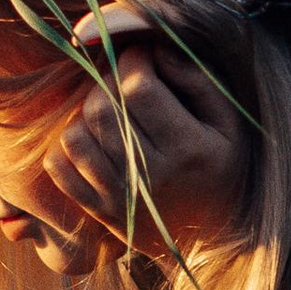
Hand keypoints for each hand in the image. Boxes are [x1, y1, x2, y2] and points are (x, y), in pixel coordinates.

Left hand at [54, 8, 248, 252]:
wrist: (219, 241)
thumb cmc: (225, 169)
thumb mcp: (229, 124)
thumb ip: (199, 81)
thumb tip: (157, 48)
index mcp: (188, 149)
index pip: (138, 89)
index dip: (133, 61)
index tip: (142, 57)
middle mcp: (151, 176)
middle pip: (102, 109)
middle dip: (107, 82)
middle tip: (123, 81)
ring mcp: (121, 199)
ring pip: (76, 136)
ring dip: (86, 113)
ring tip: (110, 111)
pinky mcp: (101, 213)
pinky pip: (61, 169)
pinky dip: (67, 147)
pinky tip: (92, 140)